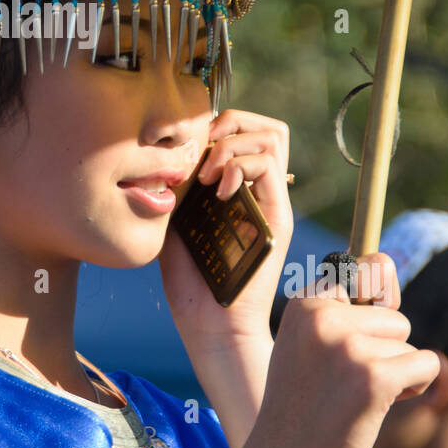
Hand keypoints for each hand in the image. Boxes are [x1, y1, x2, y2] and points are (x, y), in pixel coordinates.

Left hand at [158, 108, 293, 356]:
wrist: (210, 325)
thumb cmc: (190, 281)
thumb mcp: (176, 220)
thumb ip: (180, 186)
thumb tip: (170, 152)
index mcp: (240, 189)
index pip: (247, 133)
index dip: (220, 124)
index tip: (191, 145)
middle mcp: (260, 192)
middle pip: (268, 127)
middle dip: (231, 122)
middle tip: (204, 151)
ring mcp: (271, 203)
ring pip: (273, 137)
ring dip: (233, 143)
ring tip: (210, 175)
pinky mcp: (277, 217)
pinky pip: (269, 166)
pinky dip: (239, 165)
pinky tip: (219, 190)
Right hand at [245, 253, 440, 447]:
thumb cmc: (302, 404)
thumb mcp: (309, 342)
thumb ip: (347, 306)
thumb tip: (385, 260)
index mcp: (304, 303)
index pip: (366, 269)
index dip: (372, 307)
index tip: (348, 342)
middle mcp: (325, 317)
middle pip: (394, 316)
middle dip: (384, 349)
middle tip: (344, 381)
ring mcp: (349, 346)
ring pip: (407, 342)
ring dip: (395, 371)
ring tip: (353, 396)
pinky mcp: (375, 377)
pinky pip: (425, 364)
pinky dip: (414, 387)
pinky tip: (377, 406)